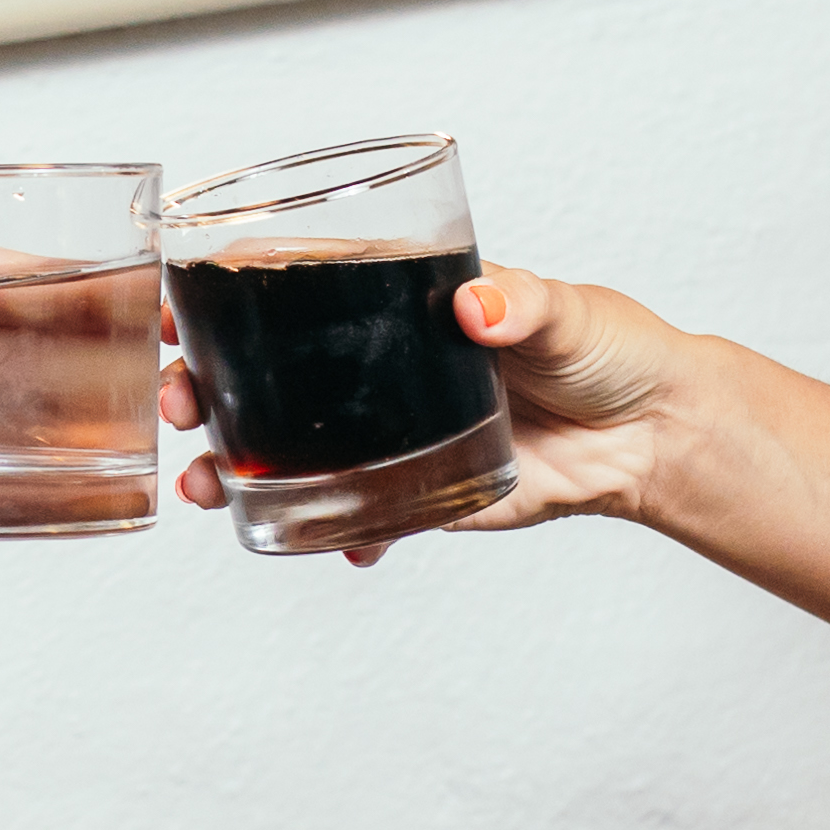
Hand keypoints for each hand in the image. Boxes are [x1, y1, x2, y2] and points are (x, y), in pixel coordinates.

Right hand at [161, 262, 722, 560]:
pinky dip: (337, 532)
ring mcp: (391, 430)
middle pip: (265, 372)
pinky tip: (331, 543)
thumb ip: (524, 306)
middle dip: (203, 389)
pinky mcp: (421, 488)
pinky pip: (359, 513)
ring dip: (236, 466)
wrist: (654, 436)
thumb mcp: (567, 313)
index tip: (175, 311)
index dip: (222, 296)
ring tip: (207, 487)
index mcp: (400, 301)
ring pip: (290, 447)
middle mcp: (380, 367)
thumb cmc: (612, 349)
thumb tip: (481, 307)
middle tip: (179, 406)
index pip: (293, 287)